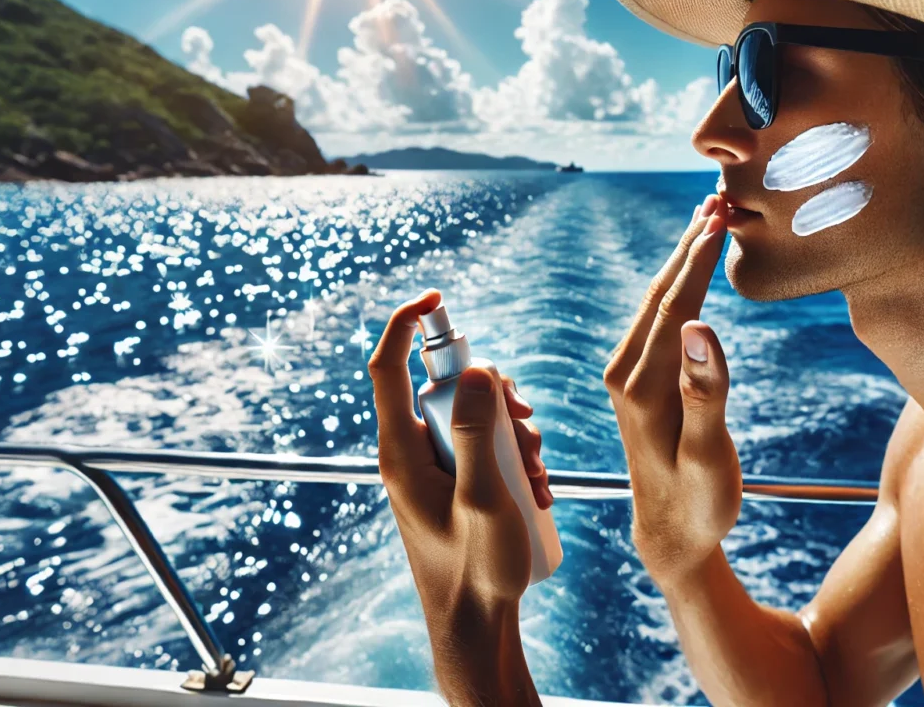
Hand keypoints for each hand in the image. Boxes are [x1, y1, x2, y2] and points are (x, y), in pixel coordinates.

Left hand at [369, 288, 548, 705]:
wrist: (475, 625)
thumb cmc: (477, 571)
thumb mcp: (484, 498)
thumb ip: (477, 433)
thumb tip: (477, 370)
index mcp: (401, 451)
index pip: (387, 367)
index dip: (405, 324)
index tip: (436, 298)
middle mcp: (410, 454)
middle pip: (446, 388)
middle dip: (495, 396)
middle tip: (527, 425)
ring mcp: (430, 469)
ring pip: (470, 417)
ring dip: (511, 432)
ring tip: (536, 472)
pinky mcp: (450, 484)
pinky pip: (479, 447)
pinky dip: (510, 456)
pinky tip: (532, 486)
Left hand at [603, 195, 742, 587]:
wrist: (668, 536)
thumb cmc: (697, 504)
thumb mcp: (706, 458)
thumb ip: (705, 395)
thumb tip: (701, 328)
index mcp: (642, 386)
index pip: (673, 305)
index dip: (699, 258)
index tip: (722, 215)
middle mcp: (625, 374)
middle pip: (659, 294)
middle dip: (689, 244)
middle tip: (718, 199)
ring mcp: (626, 377)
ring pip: (655, 303)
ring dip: (681, 260)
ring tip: (707, 221)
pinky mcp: (634, 383)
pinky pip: (655, 321)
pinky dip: (676, 287)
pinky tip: (691, 275)